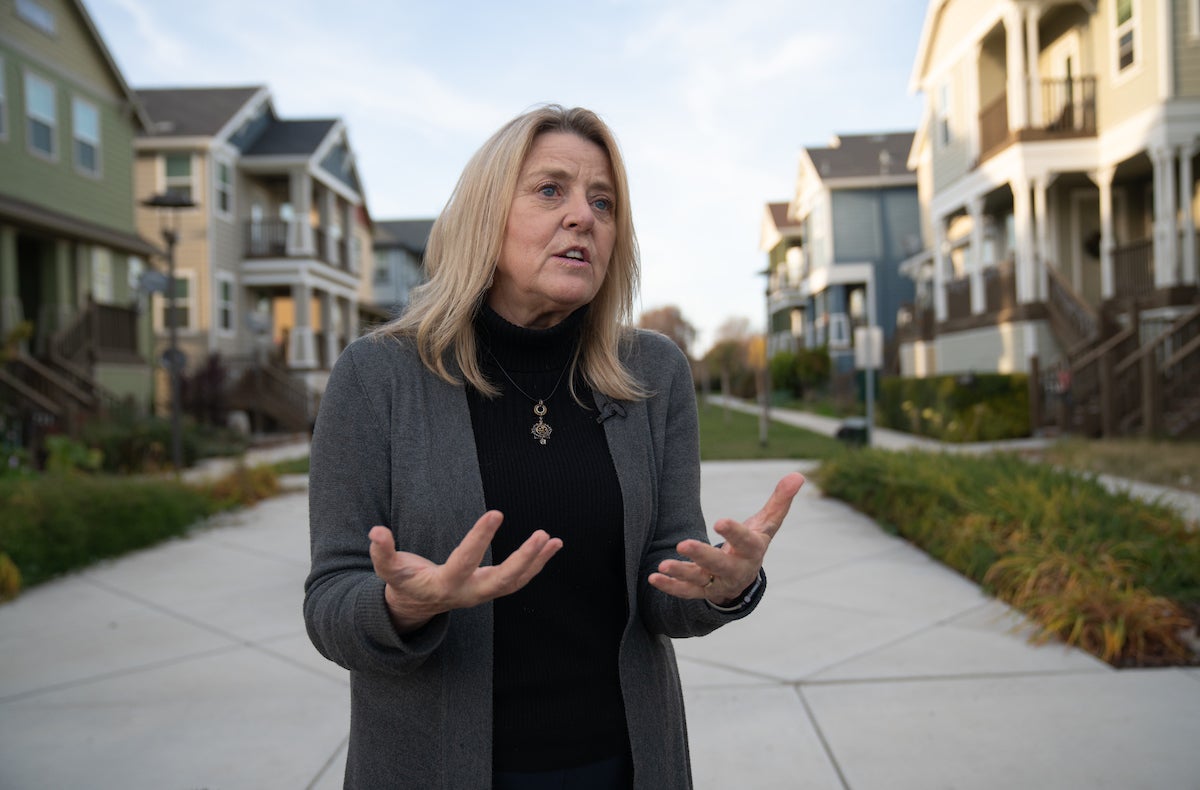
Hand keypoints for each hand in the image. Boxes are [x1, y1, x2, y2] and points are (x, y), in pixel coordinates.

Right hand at [367, 511, 562, 632]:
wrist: (414, 608)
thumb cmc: (403, 583)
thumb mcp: (389, 570)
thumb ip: (382, 553)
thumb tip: (375, 532)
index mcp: (444, 585)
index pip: (465, 561)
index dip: (479, 538)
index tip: (496, 513)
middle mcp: (469, 593)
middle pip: (502, 581)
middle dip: (523, 559)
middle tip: (541, 535)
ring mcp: (483, 594)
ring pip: (516, 582)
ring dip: (537, 562)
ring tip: (554, 540)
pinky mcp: (491, 589)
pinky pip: (519, 580)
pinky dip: (537, 564)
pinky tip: (553, 545)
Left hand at [648, 472, 803, 605]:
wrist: (744, 578)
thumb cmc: (753, 543)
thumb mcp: (767, 524)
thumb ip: (779, 501)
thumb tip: (798, 474)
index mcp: (753, 551)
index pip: (745, 542)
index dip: (734, 533)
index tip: (719, 521)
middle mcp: (736, 570)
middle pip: (720, 565)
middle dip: (702, 556)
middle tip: (683, 544)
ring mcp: (718, 583)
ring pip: (699, 581)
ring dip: (681, 573)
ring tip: (662, 565)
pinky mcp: (702, 592)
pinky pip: (686, 593)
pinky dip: (670, 587)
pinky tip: (653, 577)